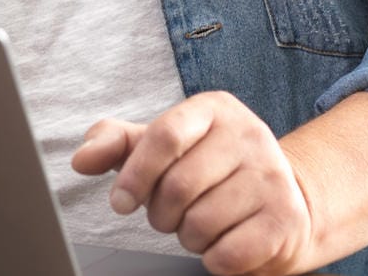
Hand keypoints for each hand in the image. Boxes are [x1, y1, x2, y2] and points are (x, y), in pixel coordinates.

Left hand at [72, 91, 316, 275]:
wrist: (282, 201)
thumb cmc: (206, 170)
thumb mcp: (160, 147)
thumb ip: (115, 144)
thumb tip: (81, 159)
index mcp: (214, 109)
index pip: (165, 136)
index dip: (135, 175)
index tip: (120, 202)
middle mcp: (249, 135)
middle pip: (179, 185)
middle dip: (161, 213)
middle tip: (169, 215)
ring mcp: (273, 177)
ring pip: (201, 223)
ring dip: (187, 236)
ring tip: (199, 224)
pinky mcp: (286, 219)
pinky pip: (228, 254)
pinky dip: (213, 259)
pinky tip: (222, 242)